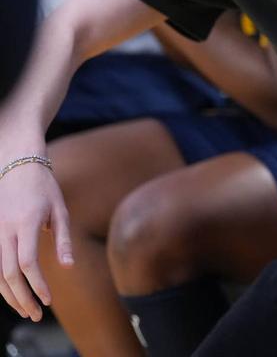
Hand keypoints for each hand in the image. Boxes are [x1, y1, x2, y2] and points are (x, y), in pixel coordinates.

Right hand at [0, 157, 72, 320]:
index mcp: (24, 223)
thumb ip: (64, 239)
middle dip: (22, 298)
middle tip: (37, 315)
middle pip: (8, 273)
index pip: (27, 262)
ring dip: (9, 295)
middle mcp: (4, 230)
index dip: (36, 284)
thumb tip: (68, 267)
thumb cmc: (44, 187)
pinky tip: (13, 294)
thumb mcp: (60, 209)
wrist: (17, 164)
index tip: (48, 299)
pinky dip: (1, 283)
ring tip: (27, 310)